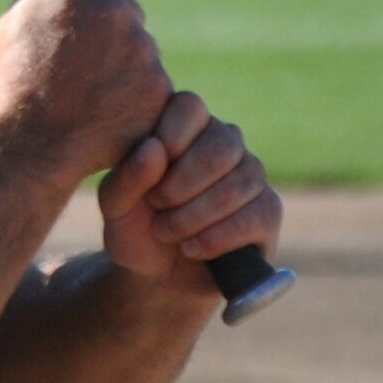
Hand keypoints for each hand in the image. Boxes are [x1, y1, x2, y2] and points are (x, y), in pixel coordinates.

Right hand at [0, 0, 168, 181]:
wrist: (35, 142)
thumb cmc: (14, 85)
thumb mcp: (13, 26)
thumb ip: (45, 0)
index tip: (89, 9)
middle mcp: (115, 11)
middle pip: (125, 10)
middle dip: (111, 32)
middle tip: (87, 64)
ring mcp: (142, 50)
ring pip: (141, 51)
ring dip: (125, 67)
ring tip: (90, 98)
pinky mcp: (160, 87)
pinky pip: (154, 87)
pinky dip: (137, 100)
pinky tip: (108, 116)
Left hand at [98, 92, 278, 287]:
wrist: (156, 277)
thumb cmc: (134, 227)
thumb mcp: (115, 205)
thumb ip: (127, 175)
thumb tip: (156, 148)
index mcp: (185, 128)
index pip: (190, 105)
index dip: (172, 135)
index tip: (152, 167)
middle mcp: (224, 144)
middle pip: (221, 145)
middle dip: (181, 184)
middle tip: (157, 206)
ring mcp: (251, 176)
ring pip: (239, 183)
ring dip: (194, 216)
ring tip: (167, 232)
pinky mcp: (268, 212)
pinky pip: (256, 216)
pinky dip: (217, 237)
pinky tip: (191, 248)